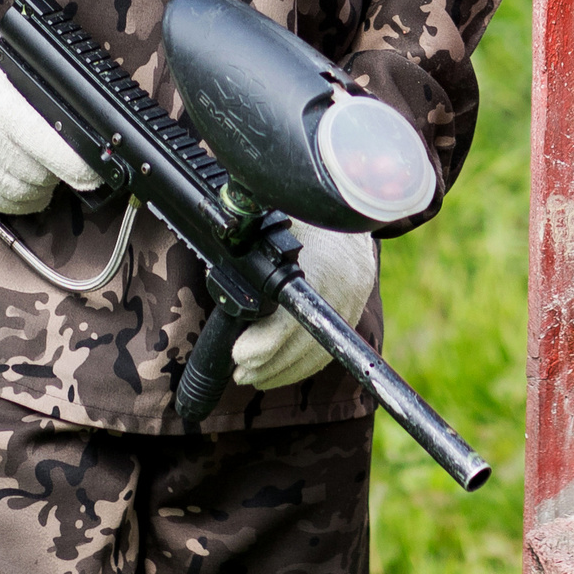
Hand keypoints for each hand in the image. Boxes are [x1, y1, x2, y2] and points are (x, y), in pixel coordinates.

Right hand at [0, 17, 99, 214]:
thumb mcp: (18, 68)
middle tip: (64, 158)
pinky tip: (25, 183)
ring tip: (44, 168)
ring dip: (41, 188)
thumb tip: (88, 128)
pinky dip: (18, 199)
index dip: (80, 166)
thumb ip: (48, 99)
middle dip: (60, 172)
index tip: (95, 170)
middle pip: (40, 177)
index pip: (54, 151)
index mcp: (2, 106)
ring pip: (22, 195)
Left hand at [231, 222, 377, 392]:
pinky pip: (330, 349)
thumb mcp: (275, 215)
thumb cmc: (304, 208)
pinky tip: (278, 370)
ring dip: (282, 371)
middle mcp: (343, 286)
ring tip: (251, 376)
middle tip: (238, 372)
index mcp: (322, 262)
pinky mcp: (355, 308)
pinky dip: (302, 366)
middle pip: (305, 343)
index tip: (239, 355)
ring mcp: (353, 300)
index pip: (294, 318)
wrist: (352, 197)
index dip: (265, 344)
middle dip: (267, 364)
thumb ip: (251, 240)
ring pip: (319, 352)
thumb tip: (217, 260)